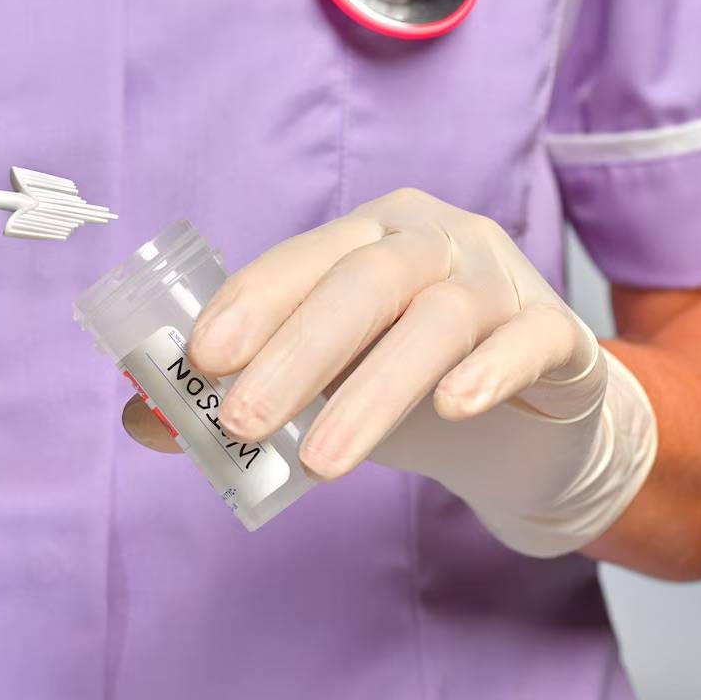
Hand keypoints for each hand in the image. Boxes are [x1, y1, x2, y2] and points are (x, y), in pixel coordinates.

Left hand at [124, 188, 656, 556]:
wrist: (530, 421)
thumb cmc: (404, 383)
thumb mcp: (321, 384)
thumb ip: (241, 391)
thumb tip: (141, 420)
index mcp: (366, 236)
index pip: (300, 259)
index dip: (249, 304)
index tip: (199, 362)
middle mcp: (434, 240)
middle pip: (363, 281)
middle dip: (295, 353)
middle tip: (241, 422)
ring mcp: (500, 280)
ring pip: (437, 318)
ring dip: (372, 392)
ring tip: (319, 464)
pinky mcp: (559, 332)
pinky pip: (529, 338)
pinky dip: (488, 370)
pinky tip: (453, 408)